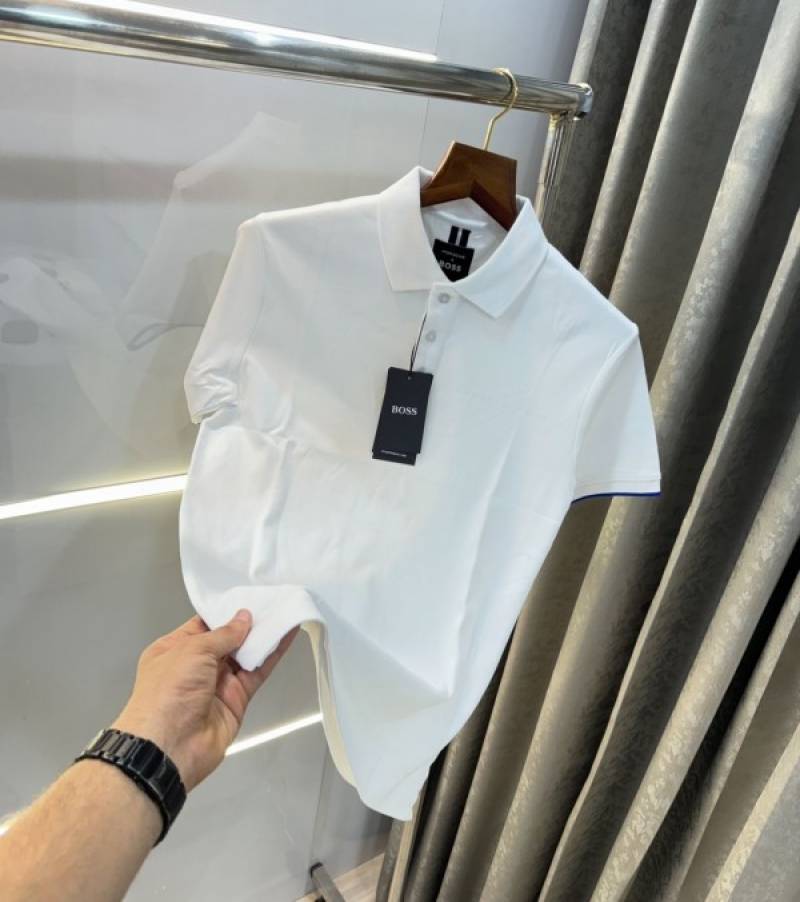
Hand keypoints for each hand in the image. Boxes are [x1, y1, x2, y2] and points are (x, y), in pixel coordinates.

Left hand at [111, 611, 297, 790]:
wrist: (170, 746)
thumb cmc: (170, 690)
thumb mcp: (192, 651)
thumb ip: (223, 634)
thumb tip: (244, 617)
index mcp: (174, 649)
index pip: (203, 625)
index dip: (225, 612)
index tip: (249, 596)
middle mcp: (195, 666)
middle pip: (227, 639)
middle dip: (248, 622)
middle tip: (273, 600)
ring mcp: (217, 683)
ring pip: (245, 654)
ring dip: (264, 635)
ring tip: (286, 610)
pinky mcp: (237, 698)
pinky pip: (257, 672)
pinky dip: (272, 654)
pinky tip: (287, 635)